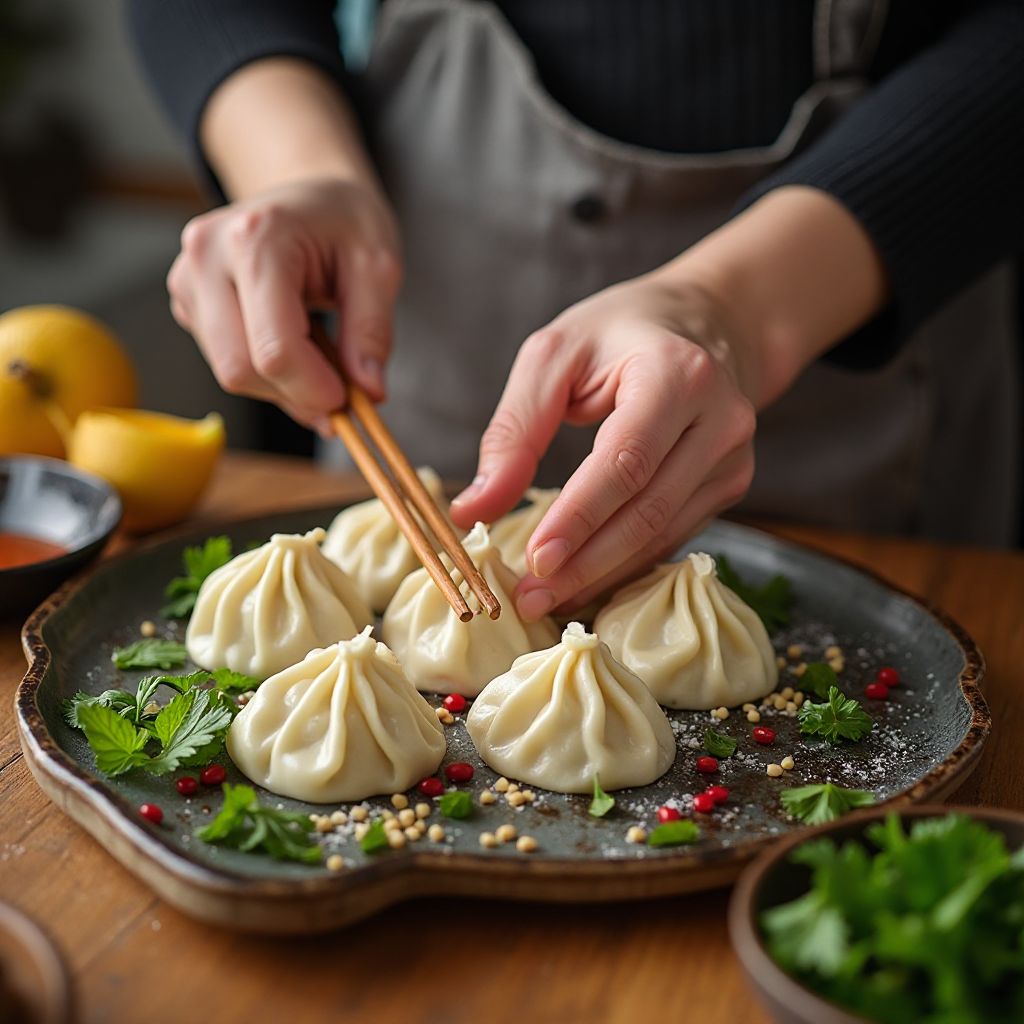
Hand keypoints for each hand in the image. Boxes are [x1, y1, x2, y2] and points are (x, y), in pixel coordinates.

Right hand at [167, 177, 401, 431]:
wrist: (311, 194)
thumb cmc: (344, 222)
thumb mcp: (379, 265)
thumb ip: (373, 330)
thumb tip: (368, 392)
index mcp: (256, 238)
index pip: (274, 349)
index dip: (314, 390)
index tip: (349, 401)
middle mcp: (207, 255)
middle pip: (241, 369)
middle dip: (297, 394)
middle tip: (342, 393)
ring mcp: (188, 278)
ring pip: (231, 373)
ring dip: (283, 387)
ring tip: (322, 358)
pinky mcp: (187, 301)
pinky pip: (225, 361)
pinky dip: (266, 374)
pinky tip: (295, 346)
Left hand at [449, 269, 757, 618]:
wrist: (708, 323)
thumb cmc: (620, 332)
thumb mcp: (553, 357)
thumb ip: (513, 431)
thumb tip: (473, 508)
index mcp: (677, 375)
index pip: (626, 462)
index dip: (580, 517)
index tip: (534, 560)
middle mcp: (719, 420)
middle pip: (647, 511)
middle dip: (585, 563)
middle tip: (529, 598)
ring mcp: (731, 458)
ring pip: (662, 535)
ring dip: (601, 575)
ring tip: (546, 598)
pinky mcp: (728, 484)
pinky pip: (672, 536)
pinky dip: (625, 565)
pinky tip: (584, 581)